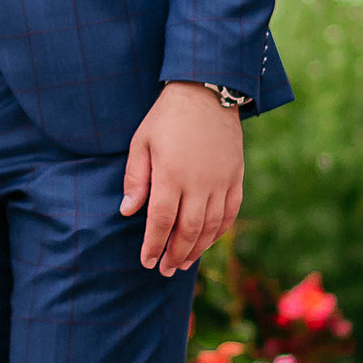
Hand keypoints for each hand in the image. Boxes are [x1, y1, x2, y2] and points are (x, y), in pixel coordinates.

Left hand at [119, 81, 246, 275]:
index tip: (146, 261)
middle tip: (164, 270)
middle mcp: (199, 183)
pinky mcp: (235, 177)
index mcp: (171, 175)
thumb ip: (135, 178)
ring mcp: (221, 182)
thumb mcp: (141, 142)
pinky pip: (230, 213)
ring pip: (211, 227)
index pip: (160, 221)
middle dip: (174, 254)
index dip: (153, 245)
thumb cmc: (167, 117)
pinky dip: (219, 232)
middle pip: (188, 230)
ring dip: (197, 249)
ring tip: (183, 262)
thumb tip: (127, 211)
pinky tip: (208, 241)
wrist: (207, 92)